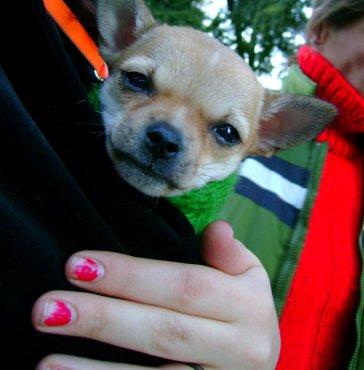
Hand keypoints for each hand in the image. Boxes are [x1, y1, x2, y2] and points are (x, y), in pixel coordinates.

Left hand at [33, 221, 279, 369]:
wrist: (260, 364)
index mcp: (247, 310)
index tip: (79, 264)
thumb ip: (231, 255)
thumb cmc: (243, 313)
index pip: (185, 287)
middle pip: (163, 334)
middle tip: (47, 309)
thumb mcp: (249, 278)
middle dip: (104, 320)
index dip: (132, 277)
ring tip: (46, 362)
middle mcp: (239, 353)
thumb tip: (217, 228)